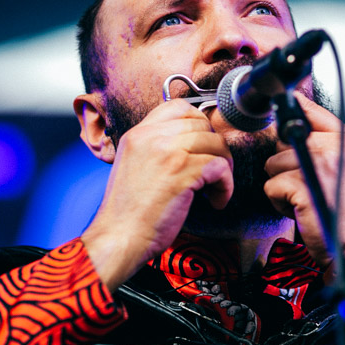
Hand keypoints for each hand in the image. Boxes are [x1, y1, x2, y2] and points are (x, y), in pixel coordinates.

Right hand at [81, 99, 232, 289]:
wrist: (119, 236)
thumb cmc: (128, 211)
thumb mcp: (134, 165)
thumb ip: (156, 148)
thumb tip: (192, 142)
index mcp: (138, 133)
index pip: (179, 107)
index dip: (198, 124)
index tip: (202, 147)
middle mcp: (152, 137)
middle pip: (203, 124)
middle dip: (214, 148)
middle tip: (212, 172)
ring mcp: (167, 153)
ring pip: (216, 144)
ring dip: (224, 168)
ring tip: (214, 189)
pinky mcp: (182, 173)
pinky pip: (220, 167)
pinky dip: (225, 186)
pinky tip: (215, 201)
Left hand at [263, 93, 344, 267]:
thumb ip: (325, 143)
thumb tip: (289, 126)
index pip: (307, 109)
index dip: (290, 118)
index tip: (284, 123)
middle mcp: (334, 146)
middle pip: (283, 141)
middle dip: (286, 166)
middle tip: (309, 186)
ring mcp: (318, 165)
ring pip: (273, 163)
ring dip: (282, 185)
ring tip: (307, 198)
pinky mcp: (301, 186)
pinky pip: (270, 186)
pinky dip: (279, 203)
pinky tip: (302, 210)